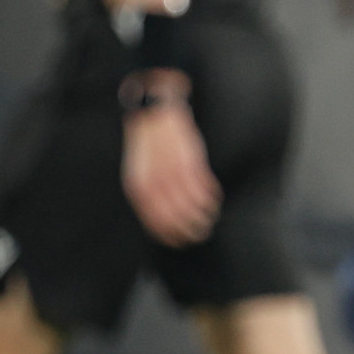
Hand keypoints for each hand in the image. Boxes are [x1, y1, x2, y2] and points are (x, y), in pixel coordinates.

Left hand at [122, 83, 220, 246]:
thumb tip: (163, 218)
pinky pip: (205, 188)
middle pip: (177, 218)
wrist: (155, 112)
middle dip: (191, 230)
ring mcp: (175, 173)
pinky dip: (212, 198)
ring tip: (210, 218)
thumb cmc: (149, 144)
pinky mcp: (192, 162)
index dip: (170, 236)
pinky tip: (214, 199)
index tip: (181, 242)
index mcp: (140, 187)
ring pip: (194, 206)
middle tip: (201, 233)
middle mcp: (157, 183)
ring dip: (205, 216)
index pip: (156, 223)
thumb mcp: (140, 172)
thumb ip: (150, 195)